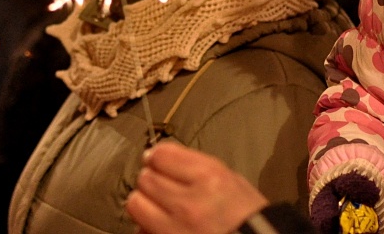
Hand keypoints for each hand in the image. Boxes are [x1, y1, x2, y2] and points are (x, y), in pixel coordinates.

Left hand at [126, 141, 268, 233]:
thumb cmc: (247, 213)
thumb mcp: (230, 178)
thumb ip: (196, 166)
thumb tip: (162, 158)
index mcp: (209, 177)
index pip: (162, 156)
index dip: (157, 156)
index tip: (157, 159)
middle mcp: (188, 202)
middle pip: (146, 178)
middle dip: (151, 177)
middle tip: (161, 182)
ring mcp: (174, 228)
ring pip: (136, 203)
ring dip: (144, 201)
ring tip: (158, 203)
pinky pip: (141, 230)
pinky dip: (147, 225)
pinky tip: (161, 224)